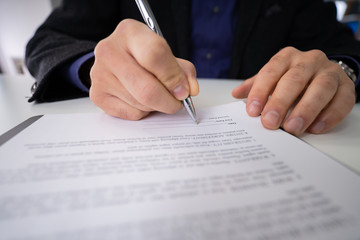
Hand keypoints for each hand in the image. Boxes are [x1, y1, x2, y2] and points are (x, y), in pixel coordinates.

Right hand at [89, 19, 198, 119]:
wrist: (115, 60)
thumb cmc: (143, 55)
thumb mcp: (166, 53)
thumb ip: (183, 70)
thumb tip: (189, 90)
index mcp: (130, 33)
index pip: (155, 55)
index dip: (173, 77)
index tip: (183, 90)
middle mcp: (109, 51)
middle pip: (146, 88)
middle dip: (168, 101)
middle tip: (177, 102)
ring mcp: (100, 75)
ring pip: (141, 104)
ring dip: (157, 106)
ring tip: (157, 95)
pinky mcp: (98, 96)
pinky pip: (132, 113)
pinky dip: (144, 111)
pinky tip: (141, 99)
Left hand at [232, 47, 355, 135]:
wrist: (324, 73)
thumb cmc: (293, 78)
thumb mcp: (272, 78)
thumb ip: (256, 85)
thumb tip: (236, 94)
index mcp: (287, 57)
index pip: (271, 71)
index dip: (261, 91)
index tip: (252, 111)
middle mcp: (310, 60)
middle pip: (295, 79)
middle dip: (281, 102)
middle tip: (270, 122)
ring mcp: (330, 72)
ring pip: (320, 88)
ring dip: (305, 110)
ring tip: (292, 128)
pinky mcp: (347, 86)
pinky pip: (342, 100)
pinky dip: (329, 116)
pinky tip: (315, 128)